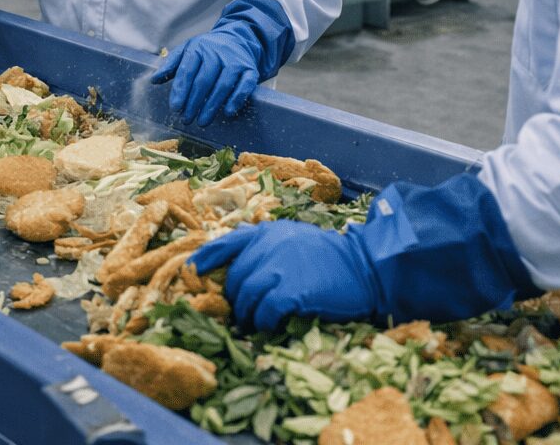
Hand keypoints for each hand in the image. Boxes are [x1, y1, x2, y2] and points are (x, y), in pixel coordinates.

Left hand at [151, 27, 261, 125]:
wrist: (239, 38)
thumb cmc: (207, 50)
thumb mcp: (188, 50)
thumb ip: (171, 65)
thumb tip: (153, 80)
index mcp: (198, 48)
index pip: (187, 71)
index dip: (181, 90)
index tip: (175, 108)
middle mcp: (217, 53)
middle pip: (204, 80)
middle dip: (194, 102)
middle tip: (186, 119)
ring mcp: (235, 61)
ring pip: (223, 85)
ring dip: (212, 106)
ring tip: (202, 121)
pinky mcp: (250, 69)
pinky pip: (245, 85)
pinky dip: (236, 99)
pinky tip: (228, 112)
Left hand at [194, 174, 539, 330]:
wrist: (366, 268)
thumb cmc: (334, 259)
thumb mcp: (297, 241)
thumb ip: (270, 249)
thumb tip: (244, 273)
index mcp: (269, 232)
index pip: (227, 242)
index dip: (207, 258)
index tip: (193, 271)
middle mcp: (269, 245)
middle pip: (235, 278)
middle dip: (236, 300)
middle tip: (242, 315)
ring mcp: (279, 267)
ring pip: (245, 298)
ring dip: (248, 316)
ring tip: (255, 325)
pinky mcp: (292, 291)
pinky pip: (264, 313)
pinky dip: (264, 323)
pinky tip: (272, 327)